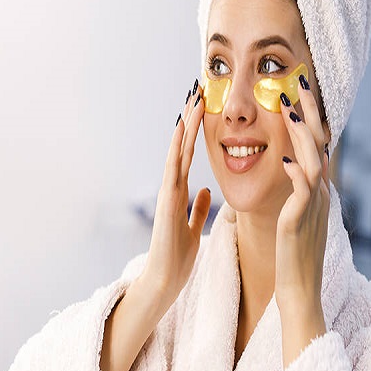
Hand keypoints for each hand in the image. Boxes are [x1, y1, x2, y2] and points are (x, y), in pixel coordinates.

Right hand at [140, 81, 210, 311]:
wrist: (164, 281)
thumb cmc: (178, 259)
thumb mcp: (194, 228)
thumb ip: (198, 208)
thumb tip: (206, 189)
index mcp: (180, 192)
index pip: (191, 154)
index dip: (198, 130)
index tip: (205, 107)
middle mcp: (172, 187)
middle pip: (183, 145)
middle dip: (191, 118)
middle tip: (199, 89)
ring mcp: (167, 192)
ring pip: (177, 151)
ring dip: (185, 125)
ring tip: (193, 99)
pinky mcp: (166, 201)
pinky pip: (173, 169)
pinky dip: (177, 148)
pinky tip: (182, 130)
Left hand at [276, 75, 329, 335]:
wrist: (301, 293)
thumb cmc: (294, 258)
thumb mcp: (299, 218)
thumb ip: (300, 194)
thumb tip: (296, 170)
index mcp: (317, 192)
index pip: (316, 146)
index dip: (309, 118)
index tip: (298, 92)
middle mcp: (320, 195)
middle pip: (319, 145)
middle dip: (309, 113)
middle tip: (298, 83)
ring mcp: (313, 208)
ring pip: (313, 162)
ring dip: (301, 135)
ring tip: (289, 111)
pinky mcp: (299, 224)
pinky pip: (302, 193)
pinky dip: (296, 174)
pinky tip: (286, 159)